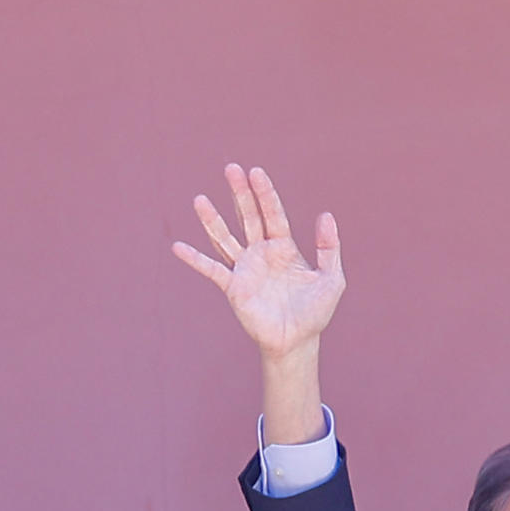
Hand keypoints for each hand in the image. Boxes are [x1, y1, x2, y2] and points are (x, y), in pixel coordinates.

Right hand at [173, 164, 344, 362]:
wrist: (297, 342)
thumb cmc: (315, 311)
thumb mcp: (331, 278)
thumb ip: (329, 248)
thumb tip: (325, 215)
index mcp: (284, 247)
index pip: (273, 213)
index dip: (265, 193)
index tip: (256, 172)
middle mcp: (261, 253)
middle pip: (248, 217)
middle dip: (240, 194)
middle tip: (231, 168)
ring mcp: (245, 269)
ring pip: (225, 238)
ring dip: (212, 220)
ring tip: (200, 199)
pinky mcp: (233, 287)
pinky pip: (211, 270)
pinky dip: (195, 260)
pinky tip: (178, 248)